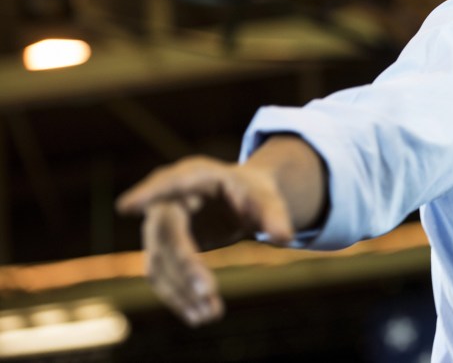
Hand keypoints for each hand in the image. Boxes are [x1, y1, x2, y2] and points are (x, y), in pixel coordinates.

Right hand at [116, 156, 294, 325]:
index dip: (149, 193)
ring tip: (209, 315)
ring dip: (180, 290)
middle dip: (185, 265)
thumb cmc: (251, 192)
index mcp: (193, 176)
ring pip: (160, 262)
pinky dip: (178, 296)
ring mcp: (159, 227)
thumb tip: (285, 238)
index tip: (127, 206)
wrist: (239, 200)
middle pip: (167, 234)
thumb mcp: (265, 197)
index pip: (168, 183)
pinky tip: (198, 315)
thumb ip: (274, 215)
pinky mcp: (161, 250)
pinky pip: (162, 276)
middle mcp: (168, 200)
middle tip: (209, 292)